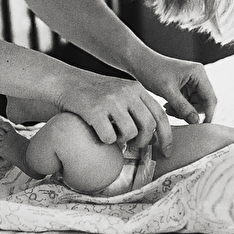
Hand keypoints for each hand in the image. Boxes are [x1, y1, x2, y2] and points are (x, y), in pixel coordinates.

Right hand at [54, 69, 174, 156]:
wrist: (67, 82)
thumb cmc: (96, 94)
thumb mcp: (121, 93)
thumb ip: (137, 109)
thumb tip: (154, 137)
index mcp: (137, 88)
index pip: (159, 115)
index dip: (166, 136)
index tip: (166, 152)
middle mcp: (127, 92)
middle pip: (148, 126)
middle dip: (144, 142)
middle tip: (134, 146)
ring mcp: (111, 100)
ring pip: (130, 133)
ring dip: (123, 141)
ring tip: (113, 134)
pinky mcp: (95, 110)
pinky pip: (109, 137)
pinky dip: (105, 140)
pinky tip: (98, 131)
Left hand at [130, 52, 217, 125]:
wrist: (139, 62)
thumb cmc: (152, 71)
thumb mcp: (167, 91)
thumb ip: (183, 107)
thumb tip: (197, 122)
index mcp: (198, 73)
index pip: (210, 98)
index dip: (208, 114)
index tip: (201, 127)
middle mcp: (198, 76)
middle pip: (204, 102)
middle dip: (192, 112)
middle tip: (176, 114)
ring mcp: (192, 81)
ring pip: (195, 103)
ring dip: (184, 110)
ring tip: (169, 109)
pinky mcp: (185, 85)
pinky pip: (188, 101)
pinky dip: (180, 107)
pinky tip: (168, 105)